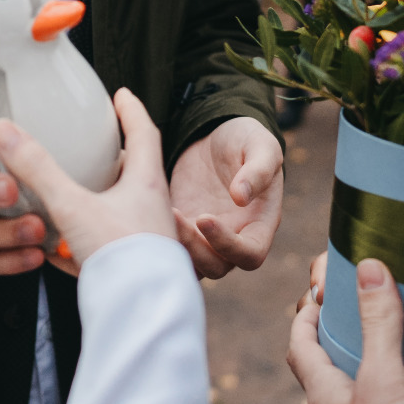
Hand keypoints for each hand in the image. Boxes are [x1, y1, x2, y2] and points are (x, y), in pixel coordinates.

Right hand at [0, 89, 175, 275]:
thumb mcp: (73, 205)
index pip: (144, 132)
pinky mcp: (129, 267)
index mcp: (147, 183)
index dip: (131, 110)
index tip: (120, 94)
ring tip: (70, 192)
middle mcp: (152, 208)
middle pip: (135, 172)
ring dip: (97, 198)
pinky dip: (85, 238)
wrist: (140, 316)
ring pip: (118, 210)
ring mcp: (142, 239)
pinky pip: (106, 245)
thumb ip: (37, 169)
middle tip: (93, 144)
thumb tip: (3, 129)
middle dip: (114, 156)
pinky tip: (60, 248)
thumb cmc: (121, 255)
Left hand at [170, 116, 283, 277]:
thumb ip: (258, 169)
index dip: (229, 245)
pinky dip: (156, 234)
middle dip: (194, 248)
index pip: (251, 253)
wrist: (215, 137)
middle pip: (216, 266)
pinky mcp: (180, 228)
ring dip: (173, 245)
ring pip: (190, 263)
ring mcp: (205, 237)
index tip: (205, 218)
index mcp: (260, 224)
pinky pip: (169, 245)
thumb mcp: (260, 145)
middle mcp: (233, 238)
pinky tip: (144, 208)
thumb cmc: (245, 140)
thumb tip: (242, 196)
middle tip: (174, 215)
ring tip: (158, 212)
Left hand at [295, 256, 403, 403]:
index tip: (320, 294)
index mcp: (325, 393)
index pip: (301, 344)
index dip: (306, 316)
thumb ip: (380, 326)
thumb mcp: (381, 378)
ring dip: (392, 394)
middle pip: (335, 376)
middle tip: (378, 327)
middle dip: (352, 350)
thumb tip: (369, 267)